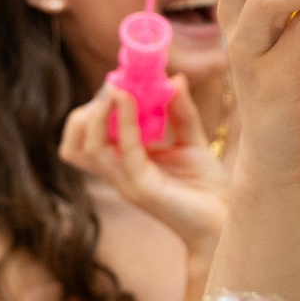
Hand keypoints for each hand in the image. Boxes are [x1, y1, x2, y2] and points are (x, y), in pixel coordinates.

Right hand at [61, 77, 227, 252]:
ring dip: (95, 113)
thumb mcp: (192, 141)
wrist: (223, 221)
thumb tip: (174, 78)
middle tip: (115, 86)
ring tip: (114, 90)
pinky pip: (124, 149)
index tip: (120, 79)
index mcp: (124, 162)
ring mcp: (125, 181)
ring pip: (86, 147)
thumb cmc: (206, 186)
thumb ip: (180, 112)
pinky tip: (128, 98)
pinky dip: (122, 120)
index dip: (98, 105)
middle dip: (88, 109)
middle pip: (76, 142)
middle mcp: (118, 172)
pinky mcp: (140, 186)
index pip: (90, 134)